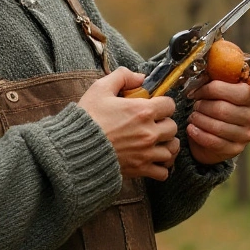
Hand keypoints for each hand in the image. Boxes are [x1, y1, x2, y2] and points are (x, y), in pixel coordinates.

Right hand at [78, 67, 179, 181]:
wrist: (76, 149)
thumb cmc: (88, 119)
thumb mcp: (100, 89)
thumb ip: (122, 76)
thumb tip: (140, 77)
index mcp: (143, 111)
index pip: (170, 105)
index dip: (162, 104)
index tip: (154, 107)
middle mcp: (149, 132)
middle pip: (173, 127)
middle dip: (164, 124)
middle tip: (153, 124)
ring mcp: (146, 153)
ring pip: (171, 149)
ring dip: (166, 145)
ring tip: (156, 143)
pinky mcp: (140, 169)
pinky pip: (163, 172)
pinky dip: (161, 167)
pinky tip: (153, 160)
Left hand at [185, 70, 249, 164]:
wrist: (203, 134)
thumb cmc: (209, 103)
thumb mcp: (210, 84)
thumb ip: (214, 69)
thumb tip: (212, 52)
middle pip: (224, 106)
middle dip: (203, 102)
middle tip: (196, 101)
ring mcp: (246, 132)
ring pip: (217, 124)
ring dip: (199, 118)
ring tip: (194, 115)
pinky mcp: (236, 148)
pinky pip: (214, 140)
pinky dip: (198, 132)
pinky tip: (193, 128)